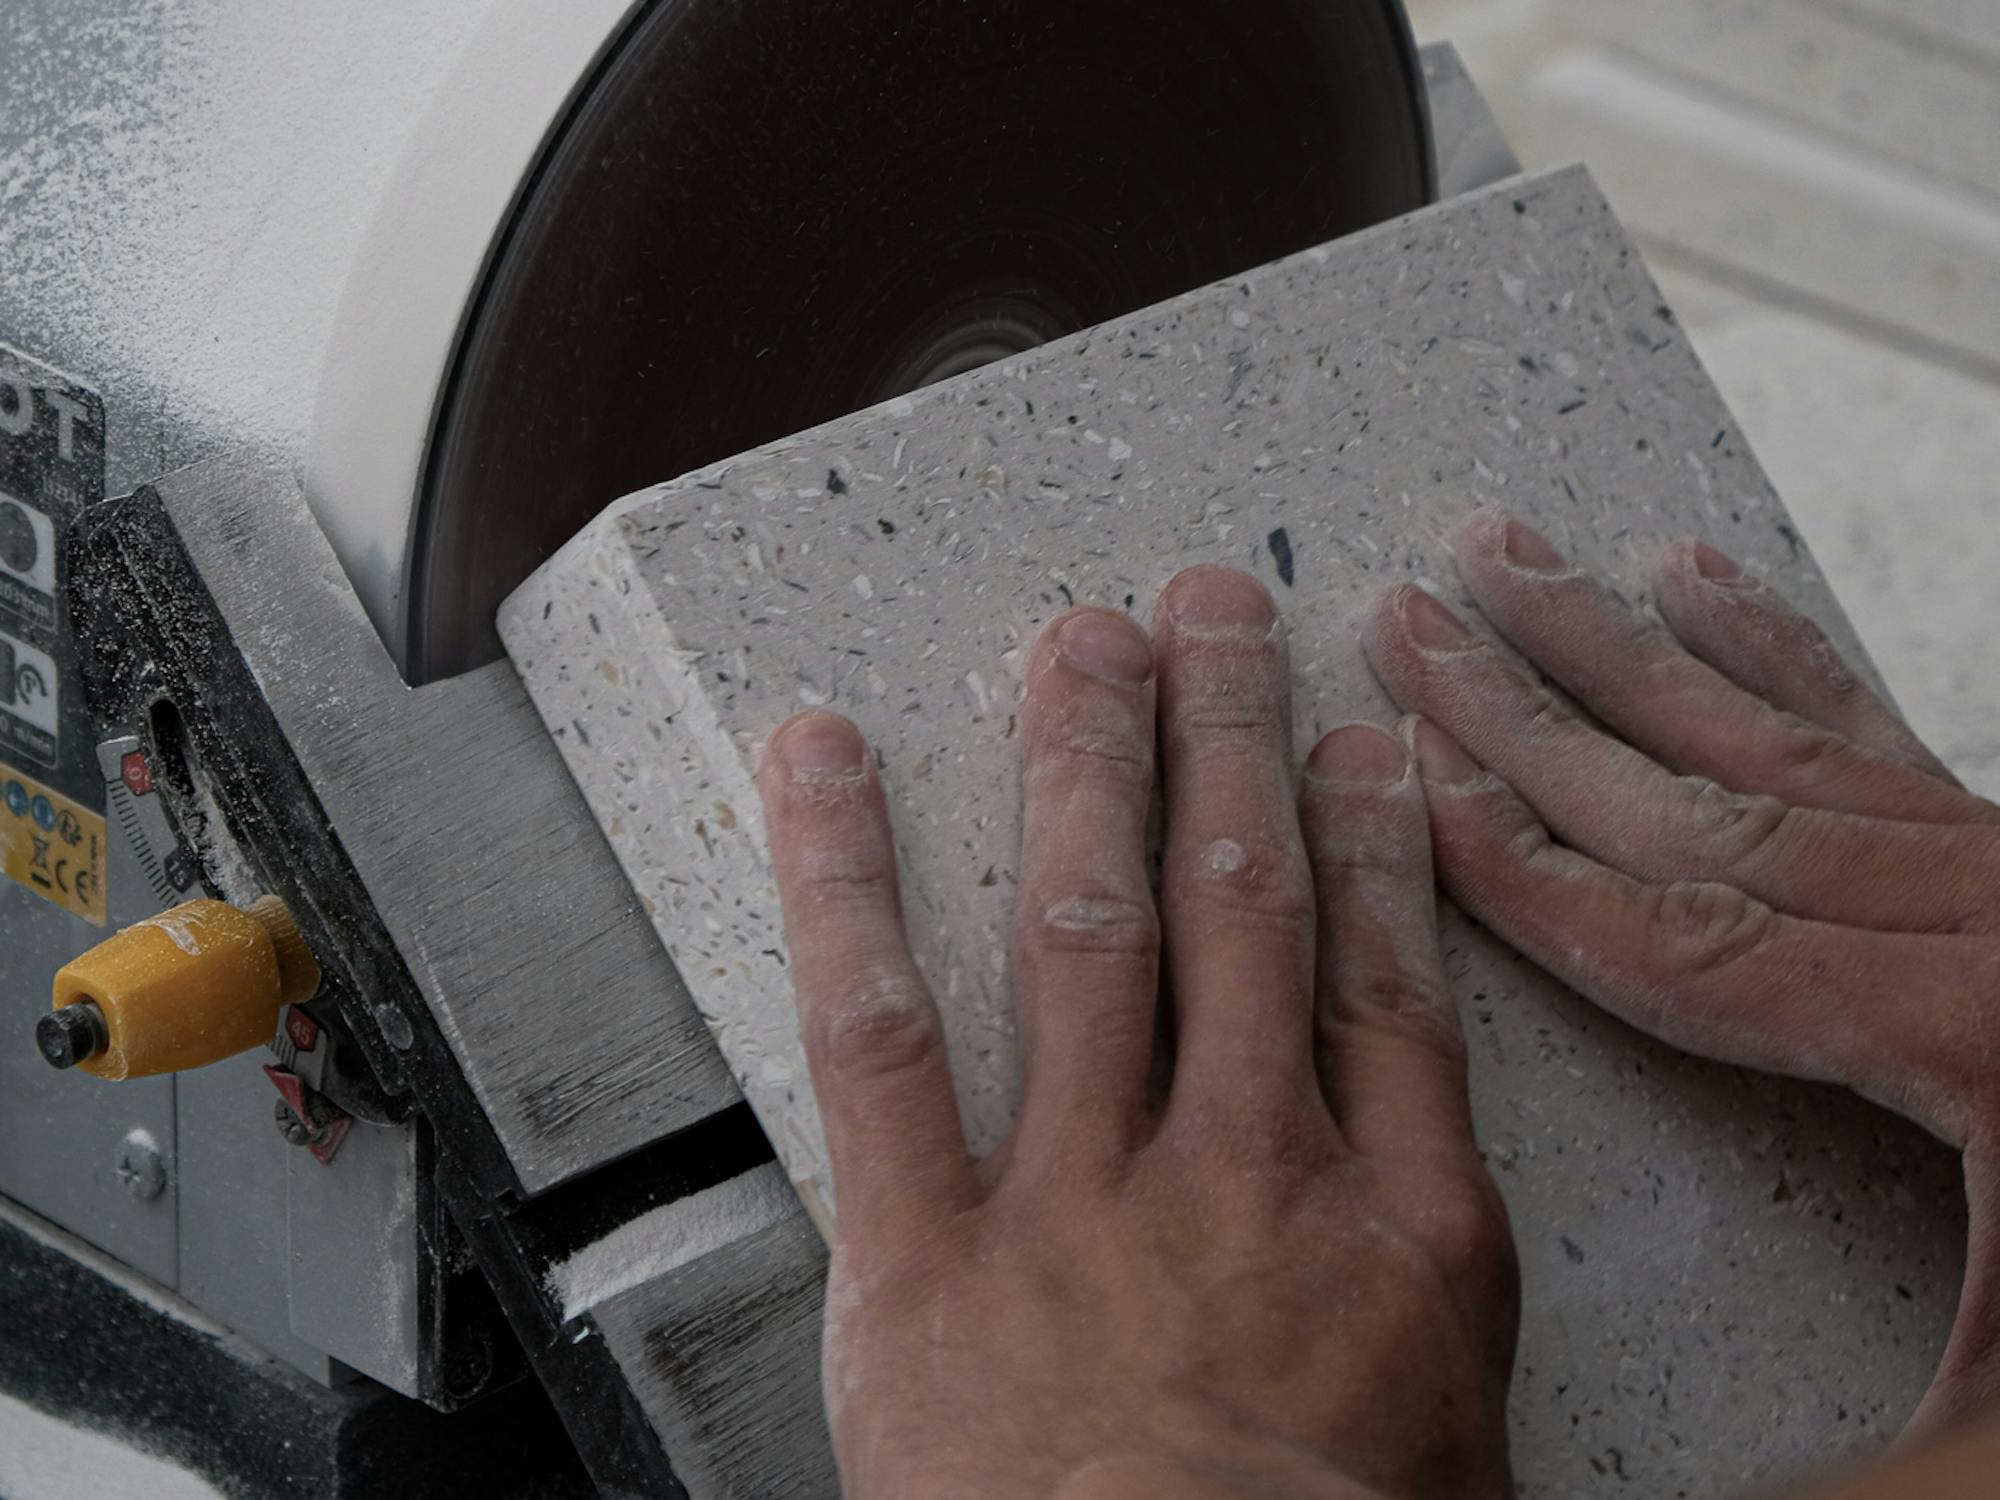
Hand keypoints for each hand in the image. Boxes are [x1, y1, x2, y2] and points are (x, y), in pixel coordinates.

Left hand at [757, 567, 1518, 1499]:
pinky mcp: (928, 1251)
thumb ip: (1414, 1314)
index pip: (1385, 986)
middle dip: (1229, 749)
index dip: (1369, 849)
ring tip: (1078, 648)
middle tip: (1214, 622)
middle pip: (1243, 912)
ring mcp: (1082, 1195)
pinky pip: (878, 1035)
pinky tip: (824, 774)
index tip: (1355, 752)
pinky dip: (844, 886)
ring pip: (1091, 930)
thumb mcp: (1443, 1445)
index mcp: (1391, 1232)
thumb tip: (1396, 1279)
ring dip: (1084, 769)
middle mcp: (1243, 1171)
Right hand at [1362, 508, 1999, 1430]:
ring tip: (1506, 559)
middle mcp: (1996, 918)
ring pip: (1774, 737)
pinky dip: (1772, 646)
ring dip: (1618, 645)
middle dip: (1529, 704)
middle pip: (1702, 794)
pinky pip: (1874, 732)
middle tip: (1410, 615)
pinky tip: (1696, 582)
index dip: (1524, 863)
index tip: (1407, 778)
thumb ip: (1849, 1480)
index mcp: (1979, 1040)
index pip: (1685, 936)